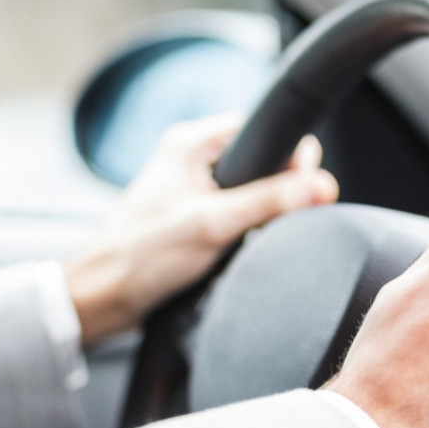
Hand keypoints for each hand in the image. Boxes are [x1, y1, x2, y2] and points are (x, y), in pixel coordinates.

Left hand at [64, 114, 339, 346]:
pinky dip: (246, 230)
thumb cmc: (142, 257)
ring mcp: (193, 186)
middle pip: (262, 161)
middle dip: (276, 191)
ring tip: (246, 238)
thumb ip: (269, 202)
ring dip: (260, 214)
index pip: (263, 130)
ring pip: (252, 190)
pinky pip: (239, 213)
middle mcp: (192, 157)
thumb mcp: (213, 225)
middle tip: (268, 222)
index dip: (290, 159)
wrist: (106, 297)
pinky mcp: (195, 214)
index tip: (303, 189)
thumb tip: (321, 186)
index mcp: (191, 141)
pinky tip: (238, 248)